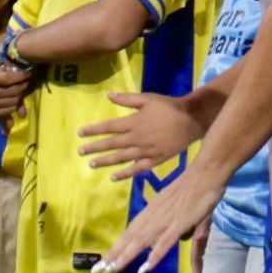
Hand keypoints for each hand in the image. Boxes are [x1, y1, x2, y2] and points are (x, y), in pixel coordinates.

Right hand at [0, 39, 32, 117]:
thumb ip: (0, 51)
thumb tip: (15, 40)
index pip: (6, 78)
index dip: (21, 76)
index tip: (29, 73)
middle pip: (10, 92)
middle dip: (23, 87)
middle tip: (28, 81)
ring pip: (9, 103)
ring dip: (20, 97)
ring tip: (23, 89)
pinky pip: (5, 112)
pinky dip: (14, 107)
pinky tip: (16, 99)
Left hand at [79, 91, 205, 178]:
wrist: (191, 120)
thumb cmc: (168, 106)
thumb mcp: (147, 98)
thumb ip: (127, 99)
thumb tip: (108, 95)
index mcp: (133, 122)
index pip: (108, 127)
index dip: (93, 130)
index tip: (80, 134)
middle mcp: (136, 138)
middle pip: (112, 144)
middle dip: (94, 147)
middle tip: (80, 151)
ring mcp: (145, 151)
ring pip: (121, 158)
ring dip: (106, 161)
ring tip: (92, 164)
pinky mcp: (155, 160)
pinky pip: (137, 169)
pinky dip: (125, 173)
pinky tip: (114, 177)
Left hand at [95, 158, 225, 272]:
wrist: (207, 171)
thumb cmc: (193, 186)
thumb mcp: (175, 204)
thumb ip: (170, 220)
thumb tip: (170, 235)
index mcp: (151, 210)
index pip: (130, 231)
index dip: (117, 246)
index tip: (105, 260)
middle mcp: (154, 215)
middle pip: (130, 237)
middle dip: (114, 254)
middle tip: (99, 270)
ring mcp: (166, 219)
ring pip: (142, 240)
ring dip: (127, 255)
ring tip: (113, 269)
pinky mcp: (180, 222)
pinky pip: (165, 241)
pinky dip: (155, 254)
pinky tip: (146, 267)